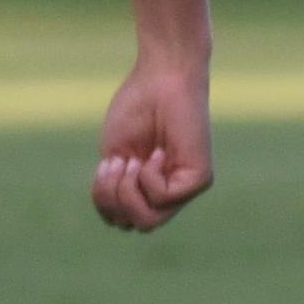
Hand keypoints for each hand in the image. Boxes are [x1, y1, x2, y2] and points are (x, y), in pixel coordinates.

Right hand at [89, 45, 211, 233]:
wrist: (160, 78)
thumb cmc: (136, 108)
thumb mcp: (113, 157)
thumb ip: (115, 192)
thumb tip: (120, 223)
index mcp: (146, 187)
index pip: (120, 218)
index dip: (104, 197)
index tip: (109, 161)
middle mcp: (168, 191)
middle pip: (133, 225)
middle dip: (113, 198)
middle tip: (118, 163)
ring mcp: (185, 187)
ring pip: (148, 222)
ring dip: (128, 192)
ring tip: (130, 161)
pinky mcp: (200, 180)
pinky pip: (163, 200)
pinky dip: (149, 178)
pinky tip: (155, 153)